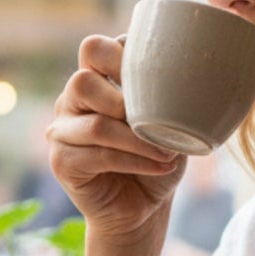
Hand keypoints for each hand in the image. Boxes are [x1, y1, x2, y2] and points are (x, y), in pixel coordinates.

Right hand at [47, 34, 183, 246]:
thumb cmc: (158, 156)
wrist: (145, 206)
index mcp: (97, 79)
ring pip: (97, 124)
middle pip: (83, 80)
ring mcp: (62, 130)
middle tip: (158, 120)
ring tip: (167, 152)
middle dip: (125, 100)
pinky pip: (99, 155)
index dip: (122, 57)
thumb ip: (169, 92)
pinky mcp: (62, 161)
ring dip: (139, 140)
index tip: (159, 80)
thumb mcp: (171, 119)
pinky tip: (161, 166)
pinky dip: (135, 160)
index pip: (95, 48)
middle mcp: (73, 100)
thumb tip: (192, 72)